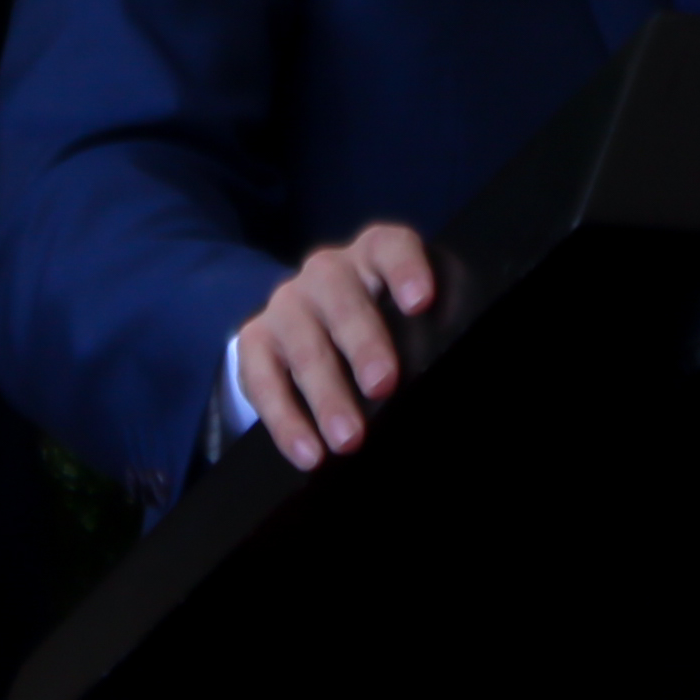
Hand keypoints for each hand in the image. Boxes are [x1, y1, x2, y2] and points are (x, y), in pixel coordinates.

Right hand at [235, 225, 432, 469]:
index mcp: (373, 257)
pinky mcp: (255, 342)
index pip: (390, 247)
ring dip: (326, 396)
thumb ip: (425, 342)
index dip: (405, 269)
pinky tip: (309, 452)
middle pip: (343, 300)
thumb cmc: (379, 329)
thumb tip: (444, 386)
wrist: (308, 332)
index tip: (421, 303)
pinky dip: (286, 421)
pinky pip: (263, 381)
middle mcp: (327, 273)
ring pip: (304, 344)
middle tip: (384, 385)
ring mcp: (287, 304)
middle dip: (364, 344)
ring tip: (348, 440)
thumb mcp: (405, 322)